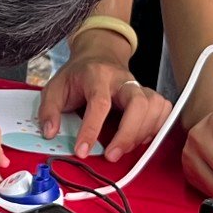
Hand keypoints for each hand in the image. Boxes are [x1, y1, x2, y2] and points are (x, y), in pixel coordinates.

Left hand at [38, 31, 170, 160]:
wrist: (98, 57)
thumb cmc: (78, 75)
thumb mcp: (54, 87)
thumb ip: (49, 110)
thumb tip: (50, 132)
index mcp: (97, 76)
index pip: (99, 103)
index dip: (91, 129)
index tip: (82, 150)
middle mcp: (123, 80)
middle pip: (138, 103)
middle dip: (127, 134)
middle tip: (112, 155)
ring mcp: (139, 86)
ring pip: (154, 107)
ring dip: (142, 133)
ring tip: (123, 148)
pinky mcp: (150, 94)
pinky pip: (163, 111)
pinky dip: (156, 128)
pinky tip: (140, 138)